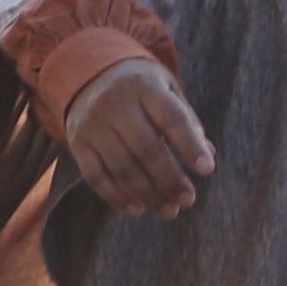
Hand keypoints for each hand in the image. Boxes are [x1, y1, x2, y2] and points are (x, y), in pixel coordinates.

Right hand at [64, 61, 211, 218]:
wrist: (90, 74)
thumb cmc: (142, 90)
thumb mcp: (167, 91)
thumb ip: (187, 121)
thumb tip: (209, 154)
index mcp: (145, 87)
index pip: (171, 118)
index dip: (190, 145)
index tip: (207, 170)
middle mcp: (115, 104)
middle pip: (146, 148)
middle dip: (169, 178)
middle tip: (188, 200)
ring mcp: (93, 124)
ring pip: (121, 166)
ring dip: (147, 193)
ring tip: (169, 211)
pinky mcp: (77, 142)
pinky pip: (95, 175)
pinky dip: (116, 196)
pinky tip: (137, 209)